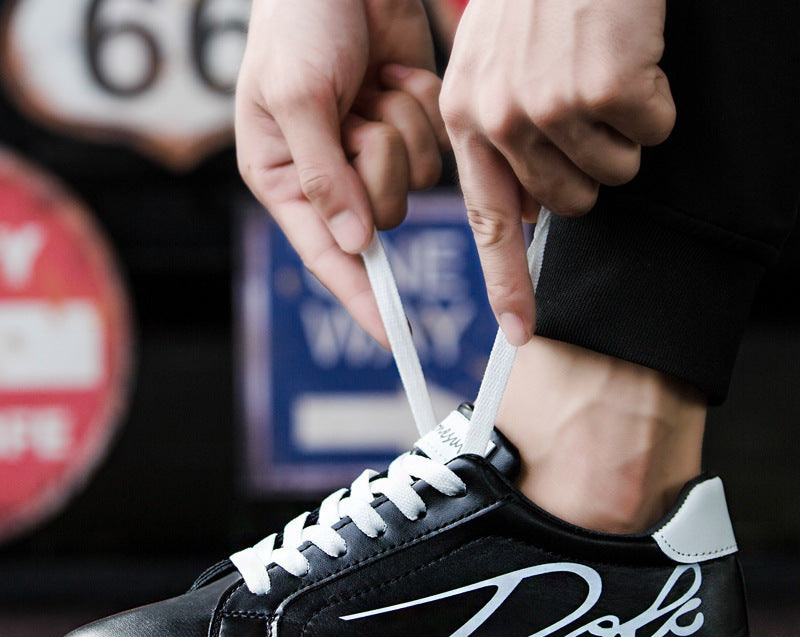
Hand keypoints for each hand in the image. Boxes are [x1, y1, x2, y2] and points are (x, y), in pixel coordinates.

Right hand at [236, 0, 446, 343]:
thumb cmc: (299, 20)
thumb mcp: (297, 95)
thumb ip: (323, 175)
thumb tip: (354, 245)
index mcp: (283, 178)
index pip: (325, 257)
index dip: (359, 298)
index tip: (392, 338)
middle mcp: (330, 176)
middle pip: (381, 217)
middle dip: (377, 162)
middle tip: (356, 115)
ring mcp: (373, 152)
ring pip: (415, 180)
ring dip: (399, 123)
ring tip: (368, 85)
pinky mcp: (409, 125)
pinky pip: (436, 142)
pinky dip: (419, 102)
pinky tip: (391, 72)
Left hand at [440, 0, 675, 345]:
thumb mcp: (490, 66)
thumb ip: (498, 141)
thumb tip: (532, 209)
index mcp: (465, 117)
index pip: (487, 222)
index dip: (506, 285)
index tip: (519, 333)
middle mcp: (499, 117)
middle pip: (567, 204)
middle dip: (589, 170)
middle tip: (585, 112)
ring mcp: (550, 103)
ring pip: (612, 173)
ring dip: (620, 133)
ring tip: (601, 76)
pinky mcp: (602, 87)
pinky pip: (650, 130)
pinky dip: (653, 101)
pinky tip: (629, 59)